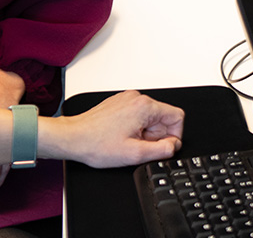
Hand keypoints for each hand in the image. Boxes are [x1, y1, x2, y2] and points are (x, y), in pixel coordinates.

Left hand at [45, 90, 183, 167]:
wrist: (75, 137)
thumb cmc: (98, 143)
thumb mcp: (137, 154)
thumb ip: (163, 150)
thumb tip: (174, 145)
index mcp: (143, 106)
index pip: (177, 116)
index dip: (173, 136)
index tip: (161, 146)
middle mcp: (135, 98)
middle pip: (163, 117)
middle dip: (156, 135)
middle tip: (139, 145)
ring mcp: (125, 99)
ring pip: (151, 118)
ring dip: (145, 133)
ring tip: (127, 141)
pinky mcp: (118, 104)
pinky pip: (138, 116)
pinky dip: (135, 128)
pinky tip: (121, 136)